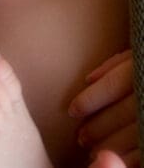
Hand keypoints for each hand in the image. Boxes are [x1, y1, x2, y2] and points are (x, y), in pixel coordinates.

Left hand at [69, 50, 139, 166]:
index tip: (72, 111)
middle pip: (125, 112)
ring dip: (114, 145)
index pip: (114, 85)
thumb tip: (88, 79)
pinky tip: (121, 161)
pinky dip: (135, 157)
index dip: (90, 99)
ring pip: (138, 134)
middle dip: (99, 127)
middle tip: (80, 137)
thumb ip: (118, 64)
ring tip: (93, 151)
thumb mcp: (138, 52)